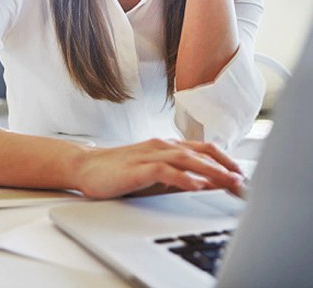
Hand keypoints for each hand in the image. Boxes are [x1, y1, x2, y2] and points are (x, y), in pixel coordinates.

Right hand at [75, 138, 243, 198]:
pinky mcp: (137, 168)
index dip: (227, 161)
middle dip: (226, 168)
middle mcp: (161, 146)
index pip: (204, 149)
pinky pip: (165, 171)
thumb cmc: (119, 172)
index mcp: (167, 146)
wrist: (86, 167)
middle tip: (246, 184)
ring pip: (187, 159)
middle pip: (201, 153)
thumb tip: (208, 184)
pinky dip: (183, 178)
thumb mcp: (154, 174)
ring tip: (231, 183)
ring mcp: (149, 155)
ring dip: (212, 171)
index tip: (245, 177)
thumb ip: (178, 175)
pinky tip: (197, 186)